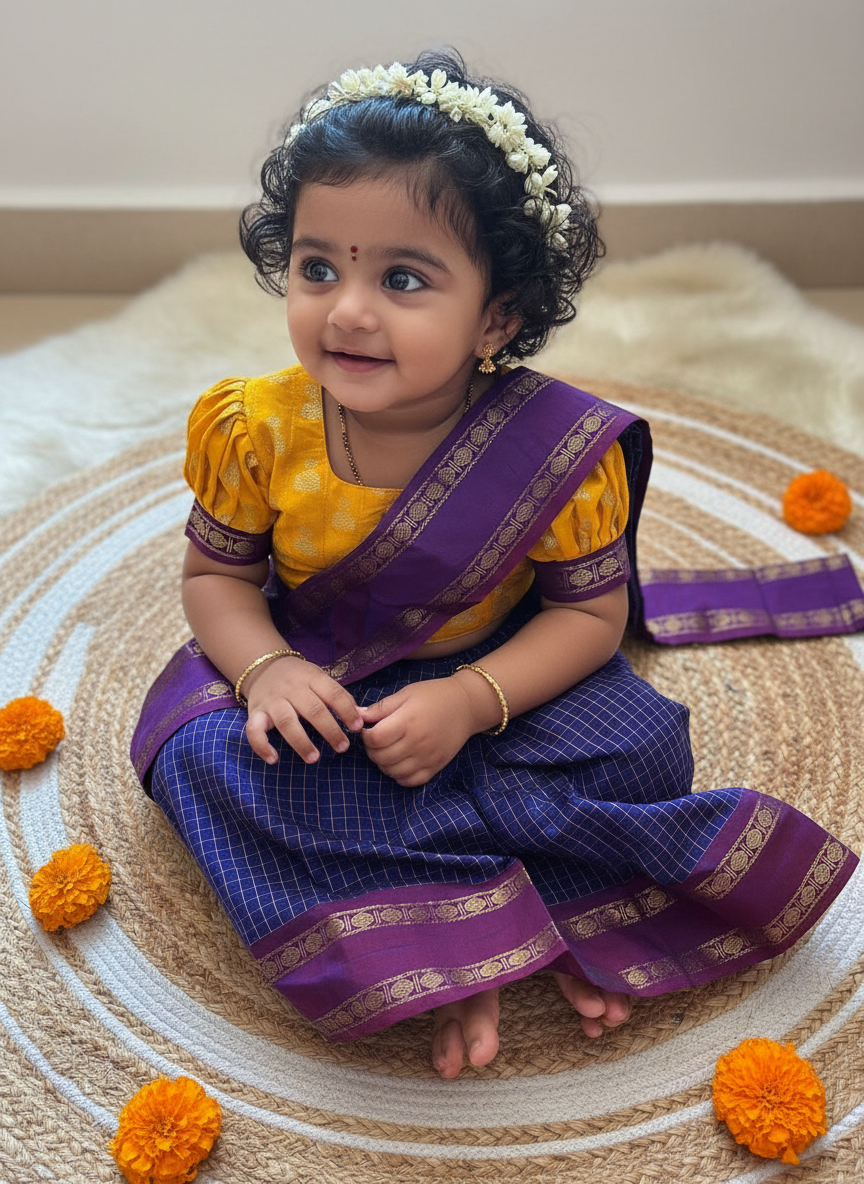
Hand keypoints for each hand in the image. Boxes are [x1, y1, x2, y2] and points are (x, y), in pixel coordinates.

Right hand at [243, 656, 363, 763]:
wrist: (263, 667)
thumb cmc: (299, 678)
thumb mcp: (319, 678)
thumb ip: (337, 695)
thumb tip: (360, 716)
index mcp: (311, 677)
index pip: (333, 693)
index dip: (346, 711)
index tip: (357, 727)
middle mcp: (291, 688)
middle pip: (312, 709)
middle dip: (330, 730)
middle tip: (342, 747)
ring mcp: (272, 700)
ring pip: (286, 722)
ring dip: (301, 742)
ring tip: (314, 758)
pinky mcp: (255, 712)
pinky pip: (253, 730)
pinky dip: (262, 746)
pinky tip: (273, 759)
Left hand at [360, 678, 477, 786]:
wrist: (466, 705)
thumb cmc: (433, 696)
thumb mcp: (406, 694)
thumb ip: (381, 707)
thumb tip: (356, 715)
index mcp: (408, 721)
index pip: (375, 739)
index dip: (365, 736)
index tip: (368, 730)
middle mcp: (417, 742)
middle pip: (381, 757)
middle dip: (372, 750)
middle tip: (376, 741)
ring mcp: (427, 757)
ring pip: (393, 772)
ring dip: (383, 764)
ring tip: (387, 750)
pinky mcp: (435, 766)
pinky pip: (410, 781)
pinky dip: (399, 776)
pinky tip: (400, 762)